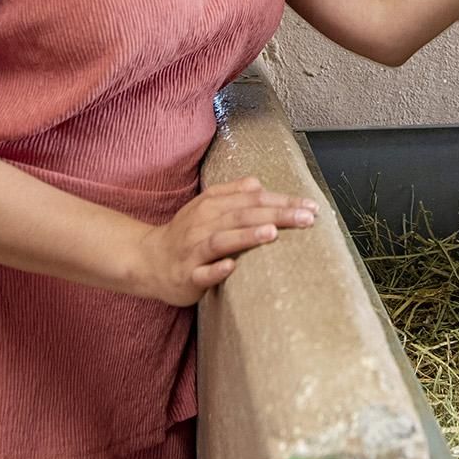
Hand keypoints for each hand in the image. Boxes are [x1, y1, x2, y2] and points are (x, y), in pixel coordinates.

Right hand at [131, 177, 317, 305]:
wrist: (148, 260)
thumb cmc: (186, 233)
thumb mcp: (207, 206)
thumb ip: (233, 193)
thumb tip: (259, 183)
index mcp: (212, 205)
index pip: (253, 198)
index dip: (283, 201)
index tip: (311, 206)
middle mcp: (204, 223)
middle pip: (243, 215)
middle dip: (277, 215)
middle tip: (306, 218)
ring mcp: (194, 250)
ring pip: (222, 240)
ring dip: (247, 236)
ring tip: (272, 232)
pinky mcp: (186, 275)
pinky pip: (202, 272)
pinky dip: (217, 269)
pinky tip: (232, 266)